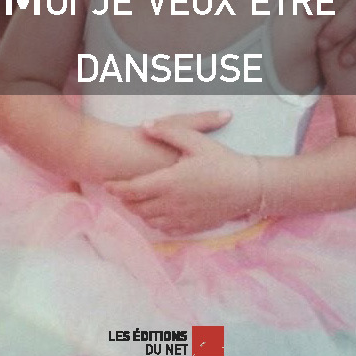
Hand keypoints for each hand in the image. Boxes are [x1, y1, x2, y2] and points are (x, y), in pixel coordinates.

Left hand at [106, 112, 260, 235]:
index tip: (107, 184)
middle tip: (119, 192)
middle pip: (138, 207)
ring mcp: (182, 218)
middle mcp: (172, 204)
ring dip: (138, 212)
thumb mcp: (196, 140)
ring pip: (149, 220)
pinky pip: (166, 230)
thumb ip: (168, 131)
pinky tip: (156, 214)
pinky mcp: (193, 227)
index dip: (117, 187)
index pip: (133, 189)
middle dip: (125, 201)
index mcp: (169, 182)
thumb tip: (144, 126)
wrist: (248, 186)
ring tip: (135, 202)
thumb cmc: (222, 161)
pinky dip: (155, 223)